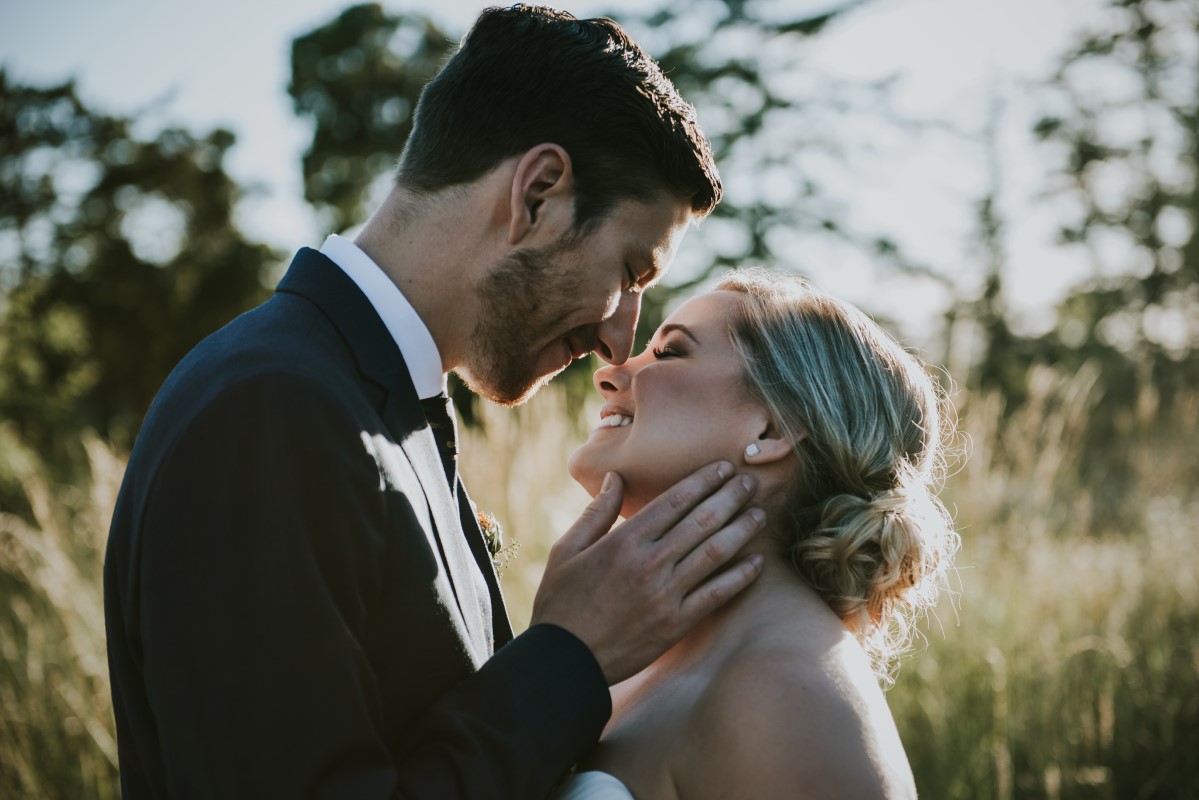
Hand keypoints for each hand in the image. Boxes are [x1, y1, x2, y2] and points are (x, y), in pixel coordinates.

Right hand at [530, 461, 764, 684]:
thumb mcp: (566, 550)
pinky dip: (740, 577)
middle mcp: (650, 563)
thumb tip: (616, 477)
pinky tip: (757, 563)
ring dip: (741, 530)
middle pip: (701, 521)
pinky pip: (716, 595)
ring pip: (714, 553)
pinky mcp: (676, 624)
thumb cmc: (560, 603)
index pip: (675, 501)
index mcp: (624, 541)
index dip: (704, 481)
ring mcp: (666, 594)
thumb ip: (596, 512)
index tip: (724, 468)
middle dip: (730, 497)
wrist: (564, 661)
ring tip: (759, 513)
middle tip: (750, 482)